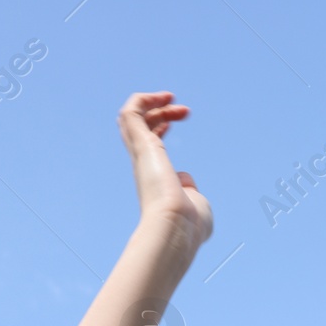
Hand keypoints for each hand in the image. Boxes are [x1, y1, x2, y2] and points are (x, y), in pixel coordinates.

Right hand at [117, 91, 212, 250]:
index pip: (150, 143)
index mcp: (156, 177)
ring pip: (130, 117)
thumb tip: (185, 182)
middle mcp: (144, 165)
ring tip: (173, 99)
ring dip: (152, 102)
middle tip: (184, 110)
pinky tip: (164, 98)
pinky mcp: (141, 146)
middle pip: (139, 127)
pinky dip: (143, 98)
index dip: (162, 125)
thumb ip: (190, 191)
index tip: (180, 117)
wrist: (178, 227)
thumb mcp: (195, 204)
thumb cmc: (190, 224)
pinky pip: (130, 111)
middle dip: (158, 110)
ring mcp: (141, 155)